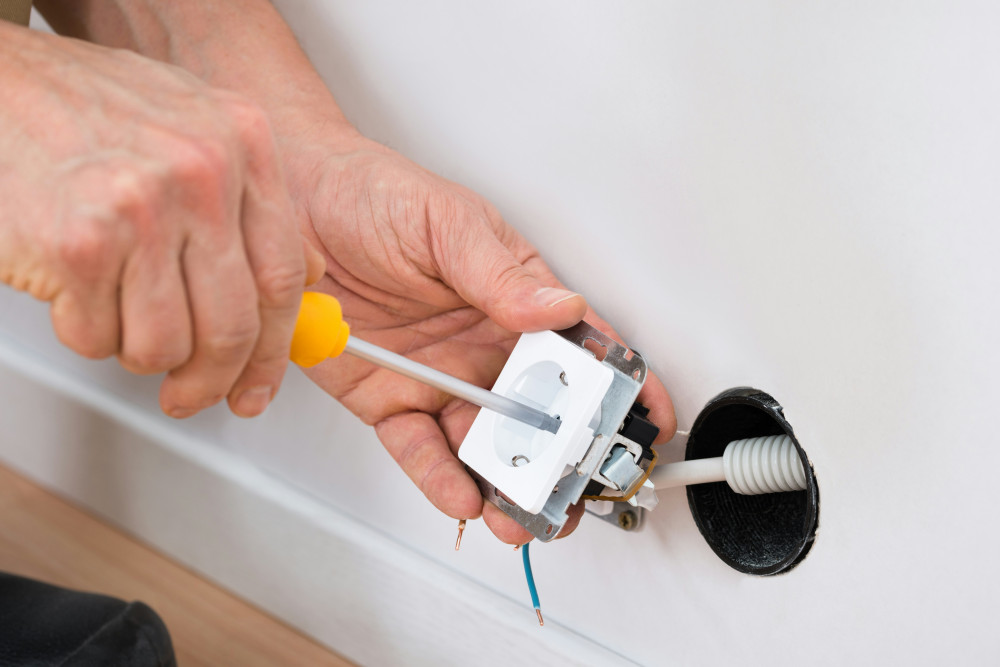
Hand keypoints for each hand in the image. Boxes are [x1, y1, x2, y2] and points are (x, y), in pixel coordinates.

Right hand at [0, 25, 323, 418]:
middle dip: (211, 380)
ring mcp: (144, 206)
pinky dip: (86, 332)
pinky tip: (76, 292)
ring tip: (118, 314)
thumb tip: (310, 273)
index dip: (274, 349)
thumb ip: (254, 202)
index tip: (259, 384)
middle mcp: (203, 172)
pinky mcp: (80, 242)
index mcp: (244, 143)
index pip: (284, 276)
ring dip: (139, 353)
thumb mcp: (197, 129)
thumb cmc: (87, 109)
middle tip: (191, 394)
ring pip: (166, 345)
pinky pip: (99, 337)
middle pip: (233, 325)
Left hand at [292, 133, 676, 542]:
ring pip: (486, 445)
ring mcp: (441, 379)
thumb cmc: (373, 194)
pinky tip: (461, 494)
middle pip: (540, 413)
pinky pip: (420, 449)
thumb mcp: (445, 222)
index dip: (622, 384)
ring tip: (517, 512)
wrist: (286, 206)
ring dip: (506, 484)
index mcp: (515, 297)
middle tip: (573, 485)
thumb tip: (559, 309)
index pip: (582, 347)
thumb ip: (500, 275)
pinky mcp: (390, 400)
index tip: (646, 418)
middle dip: (563, 456)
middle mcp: (485, 345)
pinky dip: (440, 476)